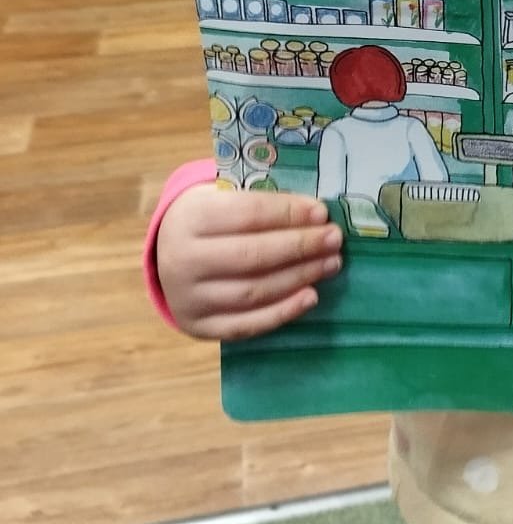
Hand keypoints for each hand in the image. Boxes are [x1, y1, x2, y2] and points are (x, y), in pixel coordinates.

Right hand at [156, 185, 342, 340]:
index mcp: (190, 218)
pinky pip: (246, 324)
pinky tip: (311, 296)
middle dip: (300, 246)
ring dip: (299, 277)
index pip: (248, 214)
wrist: (169, 256)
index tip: (322, 213)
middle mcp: (182, 260)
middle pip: (253, 255)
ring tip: (330, 263)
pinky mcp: (198, 326)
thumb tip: (315, 213)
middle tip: (334, 239)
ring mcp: (188, 298)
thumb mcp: (222, 197)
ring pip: (253, 291)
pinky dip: (282, 312)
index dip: (289, 213)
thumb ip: (260, 202)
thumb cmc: (209, 220)